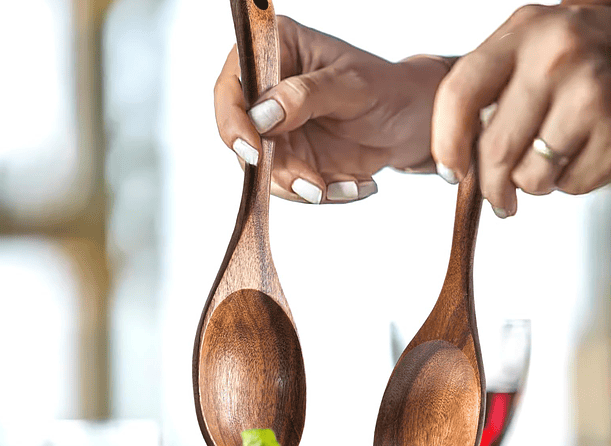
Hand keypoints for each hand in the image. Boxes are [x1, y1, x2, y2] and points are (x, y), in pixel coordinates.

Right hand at [214, 16, 448, 203]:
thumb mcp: (351, 86)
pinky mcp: (293, 161)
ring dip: (303, 188)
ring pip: (266, 172)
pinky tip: (357, 184)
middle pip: (245, 139)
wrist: (413, 124)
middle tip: (313, 187)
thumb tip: (261, 116)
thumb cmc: (387, 90)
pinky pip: (293, 188)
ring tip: (348, 185)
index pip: (232, 88)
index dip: (233, 121)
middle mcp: (269, 94)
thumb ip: (305, 96)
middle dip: (277, 170)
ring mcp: (279, 131)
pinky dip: (324, 193)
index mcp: (277, 52)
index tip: (254, 151)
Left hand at [432, 4, 610, 216]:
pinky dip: (567, 182)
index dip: (446, 145)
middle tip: (496, 196)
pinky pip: (571, 184)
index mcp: (520, 36)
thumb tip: (454, 161)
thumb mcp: (519, 50)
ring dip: (532, 184)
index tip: (451, 171)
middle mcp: (556, 59)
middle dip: (491, 187)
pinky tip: (574, 154)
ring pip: (532, 177)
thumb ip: (482, 93)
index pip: (459, 96)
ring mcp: (591, 93)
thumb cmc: (567, 54)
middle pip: (496, 150)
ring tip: (544, 161)